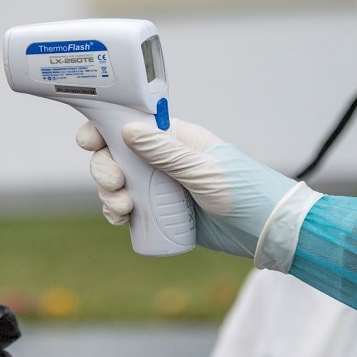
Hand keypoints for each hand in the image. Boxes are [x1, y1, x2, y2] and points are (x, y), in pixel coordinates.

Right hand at [76, 119, 302, 260]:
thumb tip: (127, 129)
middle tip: (115, 186)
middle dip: (105, 169)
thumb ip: (166, 152)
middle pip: (116, 155)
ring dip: (109, 193)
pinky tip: (120, 219)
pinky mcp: (161, 212)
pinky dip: (117, 212)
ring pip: (118, 183)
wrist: (266, 232)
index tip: (90, 141)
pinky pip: (128, 208)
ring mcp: (160, 186)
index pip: (130, 124)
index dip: (104, 128)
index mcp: (175, 138)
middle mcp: (163, 159)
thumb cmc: (245, 194)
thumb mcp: (204, 171)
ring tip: (122, 209)